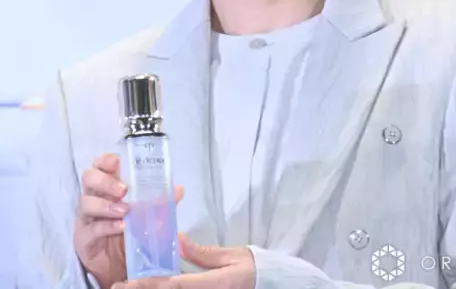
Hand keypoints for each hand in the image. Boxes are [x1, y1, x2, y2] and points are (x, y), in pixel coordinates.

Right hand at [74, 153, 184, 288]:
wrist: (117, 262)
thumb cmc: (129, 227)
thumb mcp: (147, 212)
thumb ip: (161, 201)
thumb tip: (178, 190)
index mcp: (108, 184)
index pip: (100, 164)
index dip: (106, 160)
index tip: (117, 163)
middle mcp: (94, 196)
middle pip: (89, 178)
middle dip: (105, 181)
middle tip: (124, 190)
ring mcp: (86, 217)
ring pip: (86, 202)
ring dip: (106, 205)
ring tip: (125, 211)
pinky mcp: (84, 237)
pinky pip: (92, 228)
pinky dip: (107, 226)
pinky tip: (121, 227)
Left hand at [111, 233, 255, 288]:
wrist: (267, 283)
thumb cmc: (251, 267)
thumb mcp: (230, 256)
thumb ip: (202, 253)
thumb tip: (178, 241)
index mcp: (211, 285)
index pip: (174, 285)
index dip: (150, 285)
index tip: (129, 281)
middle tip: (118, 286)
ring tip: (127, 287)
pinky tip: (152, 286)